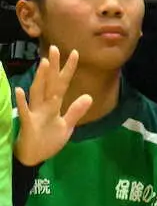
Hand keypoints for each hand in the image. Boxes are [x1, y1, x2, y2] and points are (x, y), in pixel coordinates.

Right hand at [14, 47, 93, 165]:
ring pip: (38, 92)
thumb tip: (88, 96)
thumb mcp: (67, 126)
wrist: (34, 158)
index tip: (75, 53)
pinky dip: (22, 101)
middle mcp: (43, 105)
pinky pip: (26, 111)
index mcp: (53, 105)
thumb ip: (76, 111)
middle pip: (49, 83)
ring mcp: (35, 113)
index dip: (68, 69)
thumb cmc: (48, 140)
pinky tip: (19, 90)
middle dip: (52, 66)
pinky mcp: (29, 124)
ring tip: (44, 63)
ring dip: (41, 78)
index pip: (62, 84)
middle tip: (55, 48)